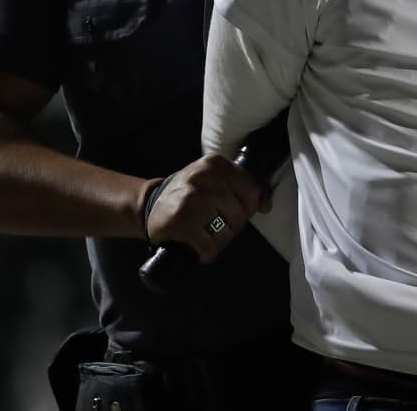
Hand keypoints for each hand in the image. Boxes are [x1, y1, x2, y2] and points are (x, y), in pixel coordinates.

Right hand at [145, 153, 269, 263]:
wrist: (149, 204)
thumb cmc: (189, 194)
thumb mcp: (215, 181)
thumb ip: (241, 187)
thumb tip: (267, 205)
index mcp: (216, 164)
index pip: (251, 191)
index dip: (246, 209)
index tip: (232, 213)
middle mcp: (204, 177)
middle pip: (239, 215)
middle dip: (230, 228)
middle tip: (213, 227)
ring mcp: (192, 198)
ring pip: (225, 233)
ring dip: (217, 242)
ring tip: (204, 235)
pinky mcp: (180, 220)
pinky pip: (208, 247)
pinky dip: (206, 253)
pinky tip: (197, 247)